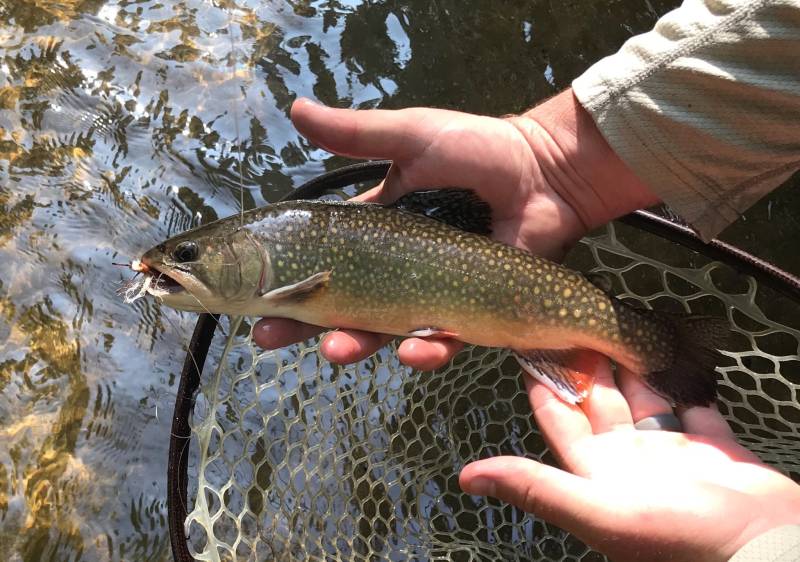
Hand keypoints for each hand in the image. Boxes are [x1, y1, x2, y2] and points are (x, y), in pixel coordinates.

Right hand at [254, 91, 658, 366]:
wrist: (547, 172)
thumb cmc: (478, 149)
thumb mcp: (411, 137)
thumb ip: (357, 134)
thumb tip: (294, 110)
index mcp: (377, 231)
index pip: (322, 259)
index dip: (287, 277)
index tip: (253, 296)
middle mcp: (397, 269)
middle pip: (342, 305)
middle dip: (305, 325)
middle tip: (269, 337)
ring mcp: (431, 294)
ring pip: (385, 331)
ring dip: (358, 344)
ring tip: (337, 351)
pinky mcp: (470, 313)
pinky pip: (443, 339)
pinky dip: (427, 349)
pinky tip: (415, 350)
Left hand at [460, 355, 799, 561]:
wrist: (767, 551)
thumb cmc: (680, 536)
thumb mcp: (599, 512)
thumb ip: (537, 488)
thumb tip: (467, 478)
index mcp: (597, 471)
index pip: (559, 414)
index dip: (544, 379)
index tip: (530, 337)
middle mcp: (629, 460)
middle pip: (601, 400)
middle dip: (589, 361)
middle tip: (579, 316)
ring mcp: (672, 453)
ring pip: (644, 397)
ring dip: (634, 366)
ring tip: (622, 323)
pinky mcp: (714, 448)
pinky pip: (691, 405)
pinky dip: (682, 382)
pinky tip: (674, 354)